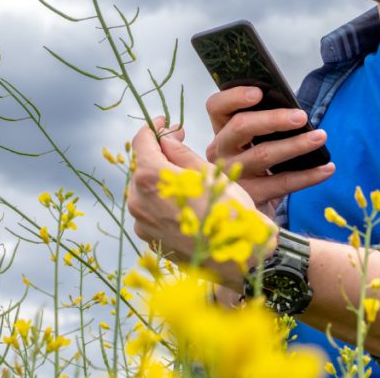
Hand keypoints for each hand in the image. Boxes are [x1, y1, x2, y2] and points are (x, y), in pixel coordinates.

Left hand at [127, 117, 276, 288]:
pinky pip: (151, 212)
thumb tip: (166, 139)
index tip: (165, 123)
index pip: (141, 142)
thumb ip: (181, 154)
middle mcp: (139, 201)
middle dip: (159, 154)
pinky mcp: (150, 240)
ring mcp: (142, 224)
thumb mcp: (210, 173)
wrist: (241, 258)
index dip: (153, 128)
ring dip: (161, 179)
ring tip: (187, 177)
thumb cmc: (231, 212)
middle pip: (142, 167)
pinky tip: (185, 202)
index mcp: (152, 178)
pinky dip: (163, 201)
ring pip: (145, 191)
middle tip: (181, 144)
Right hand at [204, 86, 334, 215]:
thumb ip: (264, 126)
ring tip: (320, 136)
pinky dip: (308, 176)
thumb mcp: (252, 145)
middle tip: (301, 116)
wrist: (248, 214)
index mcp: (221, 132)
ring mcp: (232, 176)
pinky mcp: (249, 198)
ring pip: (264, 154)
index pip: (216, 107)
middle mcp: (220, 152)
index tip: (259, 92)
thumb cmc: (257, 167)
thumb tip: (296, 113)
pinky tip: (326, 168)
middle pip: (241, 127)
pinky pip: (281, 183)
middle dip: (274, 119)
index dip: (234, 97)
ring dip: (296, 144)